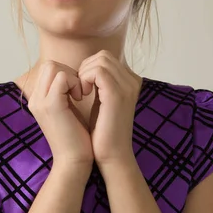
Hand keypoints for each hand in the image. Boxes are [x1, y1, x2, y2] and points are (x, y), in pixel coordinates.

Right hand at [27, 61, 93, 168]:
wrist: (74, 162)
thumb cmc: (77, 138)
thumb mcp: (69, 109)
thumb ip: (67, 92)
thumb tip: (78, 74)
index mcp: (38, 99)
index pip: (49, 68)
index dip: (68, 73)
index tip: (79, 90)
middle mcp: (35, 99)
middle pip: (49, 64)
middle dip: (70, 72)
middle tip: (81, 91)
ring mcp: (40, 101)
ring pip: (53, 66)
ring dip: (72, 76)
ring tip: (81, 94)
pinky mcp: (51, 105)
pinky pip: (62, 77)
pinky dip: (75, 82)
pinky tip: (81, 97)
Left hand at [78, 50, 140, 165]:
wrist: (112, 156)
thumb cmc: (103, 132)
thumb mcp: (102, 102)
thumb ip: (99, 84)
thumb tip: (86, 68)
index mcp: (130, 82)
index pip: (106, 58)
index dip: (89, 68)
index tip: (82, 87)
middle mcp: (132, 81)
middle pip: (103, 56)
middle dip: (85, 69)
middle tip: (80, 89)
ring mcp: (127, 87)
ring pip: (100, 60)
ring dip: (84, 73)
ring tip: (81, 92)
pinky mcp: (117, 95)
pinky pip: (98, 71)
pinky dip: (85, 79)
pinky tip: (82, 94)